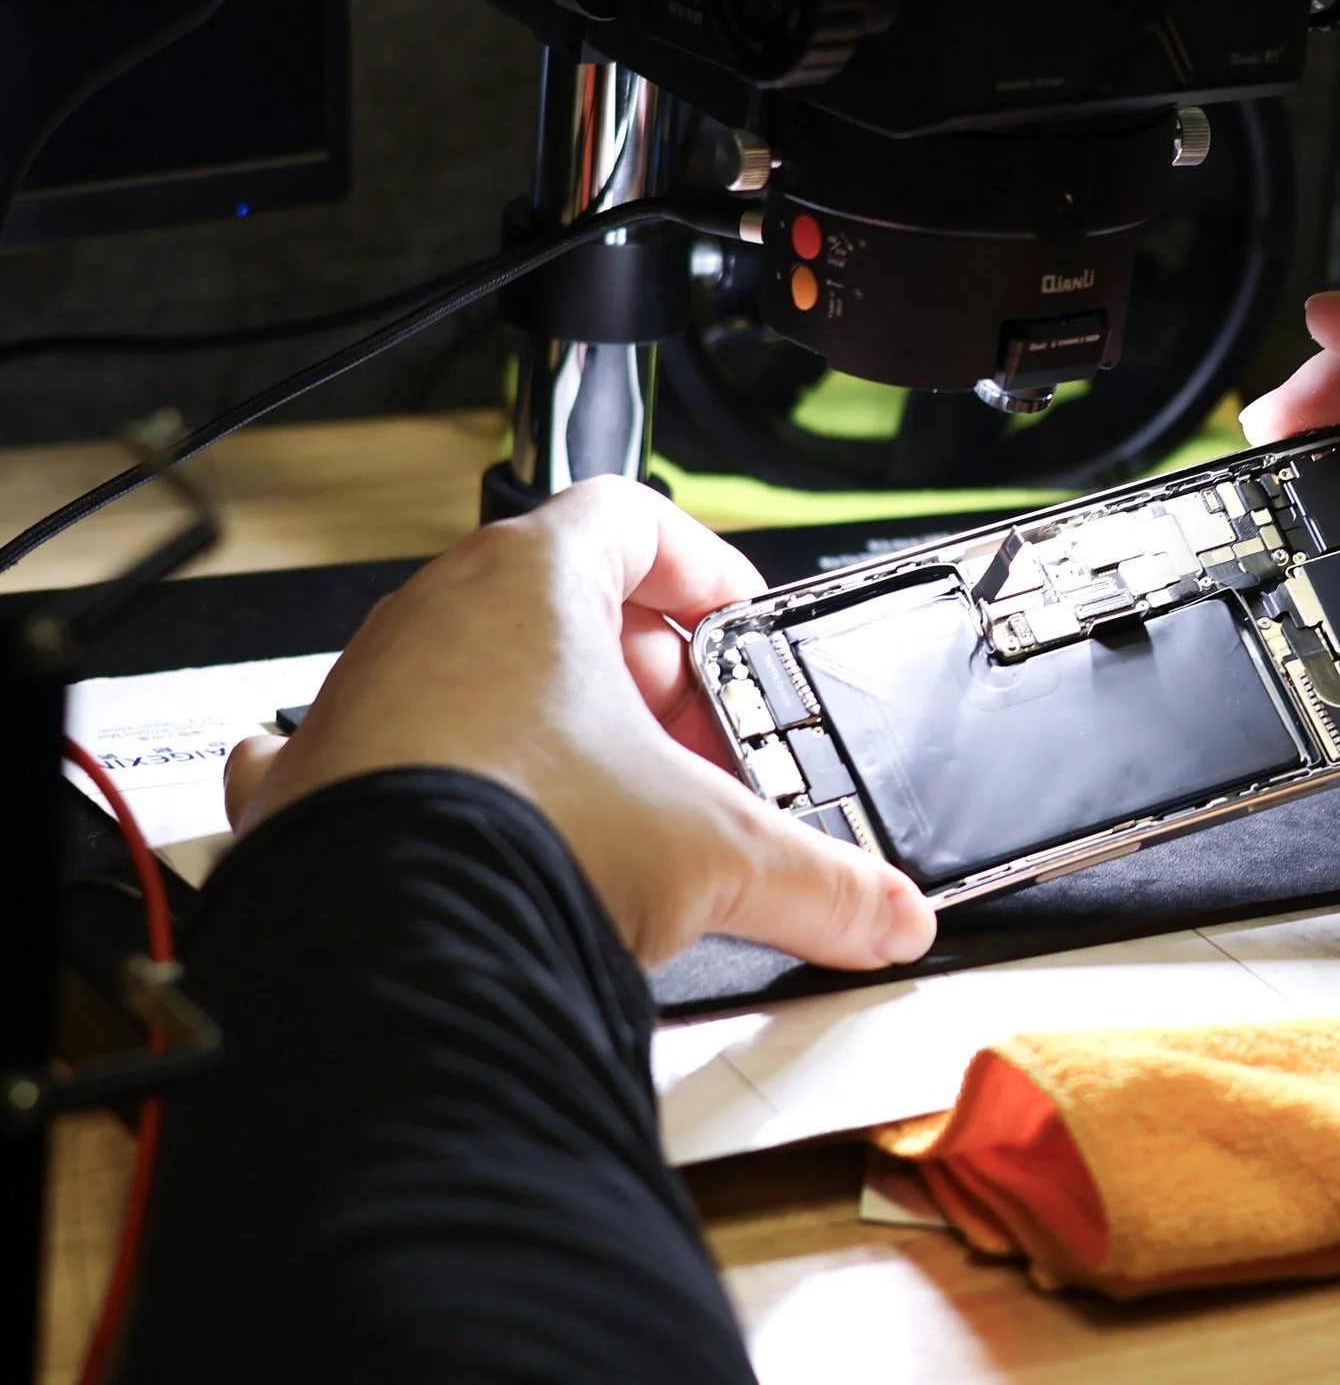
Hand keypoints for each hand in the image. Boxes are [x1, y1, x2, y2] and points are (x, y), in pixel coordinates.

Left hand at [222, 477, 935, 967]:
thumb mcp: (715, 852)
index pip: (635, 519)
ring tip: (621, 814)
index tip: (742, 630)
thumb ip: (821, 878)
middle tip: (705, 755)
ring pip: (484, 678)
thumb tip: (887, 911)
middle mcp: (432, 617)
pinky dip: (458, 783)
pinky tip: (501, 839)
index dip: (704, 571)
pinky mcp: (318, 784)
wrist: (379, 954)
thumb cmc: (511, 841)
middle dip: (650, 683)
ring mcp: (364, 696)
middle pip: (566, 608)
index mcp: (530, 581)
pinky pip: (398, 751)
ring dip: (560, 732)